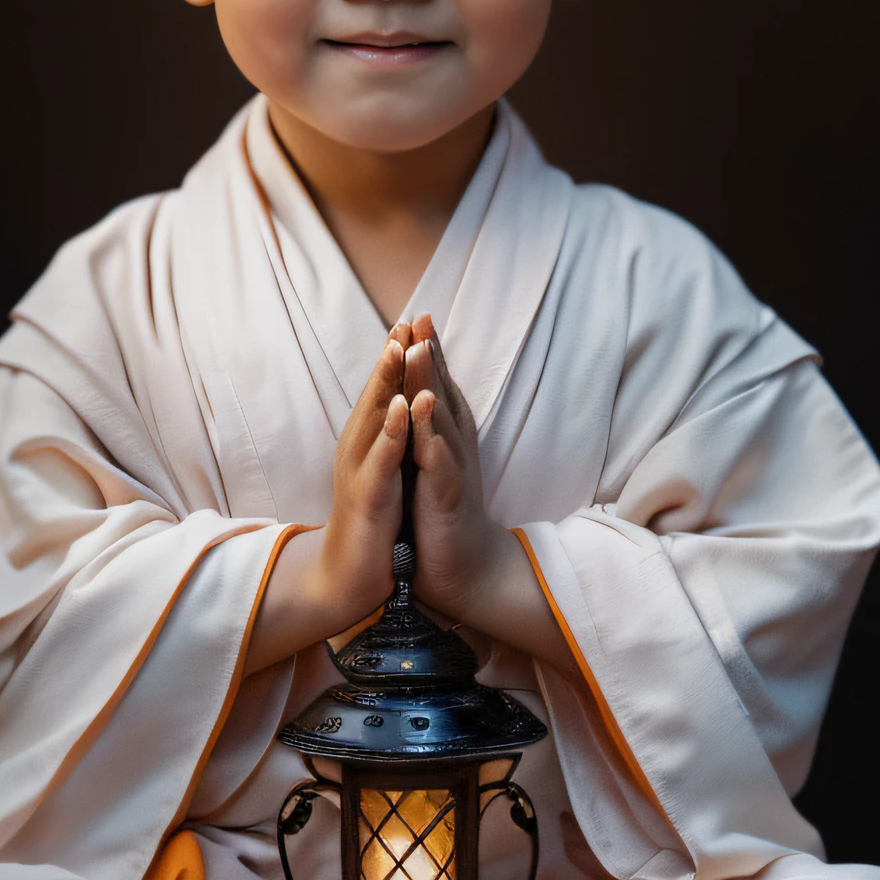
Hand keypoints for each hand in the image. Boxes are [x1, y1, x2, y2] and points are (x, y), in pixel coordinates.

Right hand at [245, 328, 410, 673]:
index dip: (395, 358)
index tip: (412, 321)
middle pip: (373, 395)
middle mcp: (356, 451)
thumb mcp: (383, 473)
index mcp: (365, 444)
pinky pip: (378, 461)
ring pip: (372, 420)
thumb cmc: (371, 524)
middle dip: (391, 357)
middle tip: (407, 320)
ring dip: (387, 383)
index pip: (380, 393)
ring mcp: (359, 473)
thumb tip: (398, 407)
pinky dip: (388, 433)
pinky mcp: (366, 500)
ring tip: (403, 348)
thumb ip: (387, 440)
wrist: (347, 578)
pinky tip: (398, 409)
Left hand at [403, 315, 495, 618]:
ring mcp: (453, 466)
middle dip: (430, 352)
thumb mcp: (433, 460)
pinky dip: (430, 433)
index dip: (427, 350)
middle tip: (420, 315)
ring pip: (441, 416)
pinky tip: (422, 412)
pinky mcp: (447, 493)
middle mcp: (455, 443)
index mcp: (447, 435)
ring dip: (430, 381)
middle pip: (441, 390)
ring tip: (419, 348)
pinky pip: (438, 458)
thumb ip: (428, 427)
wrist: (463, 564)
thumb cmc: (443, 511)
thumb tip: (420, 393)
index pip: (436, 384)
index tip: (416, 314)